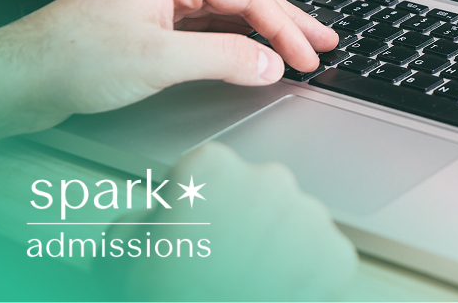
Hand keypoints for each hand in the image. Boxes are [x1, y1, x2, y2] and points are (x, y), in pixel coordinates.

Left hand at [0, 0, 337, 145]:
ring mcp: (158, 4)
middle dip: (287, 23)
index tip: (308, 56)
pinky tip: (251, 59)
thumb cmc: (71, 58)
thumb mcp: (160, 61)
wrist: (17, 79)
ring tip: (298, 51)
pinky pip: (205, 33)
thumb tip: (271, 63)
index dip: (285, 28)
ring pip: (225, 17)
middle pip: (243, 0)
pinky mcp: (148, 29)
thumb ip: (225, 60)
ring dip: (262, 36)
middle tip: (325, 42)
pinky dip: (233, 47)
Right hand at [112, 142, 357, 300]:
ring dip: (273, 250)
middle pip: (254, 197)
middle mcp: (268, 179)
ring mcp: (309, 216)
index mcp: (211, 168)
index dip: (191, 208)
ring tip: (247, 288)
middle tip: (218, 269)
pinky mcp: (336, 255)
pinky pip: (319, 261)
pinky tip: (273, 299)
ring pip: (291, 227)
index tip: (188, 234)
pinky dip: (302, 279)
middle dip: (239, 225)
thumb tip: (156, 217)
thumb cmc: (168, 299)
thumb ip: (140, 218)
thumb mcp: (121, 252)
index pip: (204, 174)